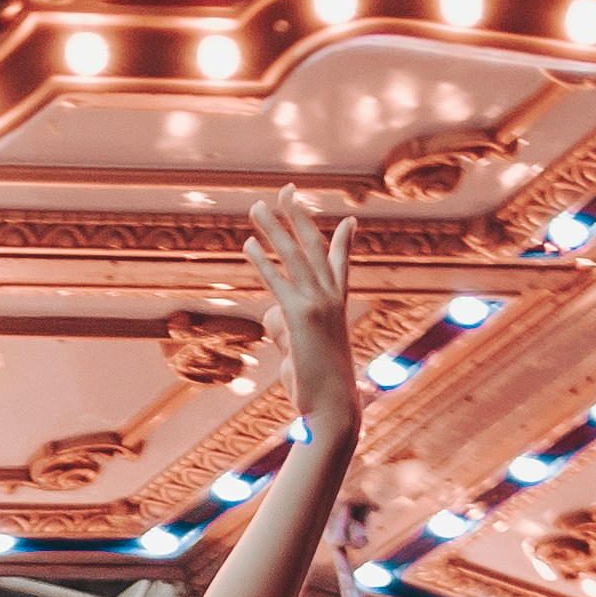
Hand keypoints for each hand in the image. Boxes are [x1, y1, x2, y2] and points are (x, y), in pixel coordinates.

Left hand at [244, 187, 360, 438]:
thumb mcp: (297, 348)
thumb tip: (271, 312)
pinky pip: (278, 281)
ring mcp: (318, 305)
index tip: (348, 221)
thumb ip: (286, 324)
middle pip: (313, 246)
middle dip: (298, 216)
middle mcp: (331, 299)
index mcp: (337, 305)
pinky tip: (247, 244)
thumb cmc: (314, 384)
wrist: (330, 406)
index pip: (340, 265)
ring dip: (273, 228)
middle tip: (287, 190)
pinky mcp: (301, 317)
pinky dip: (261, 261)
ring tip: (257, 206)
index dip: (343, 240)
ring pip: (294, 256)